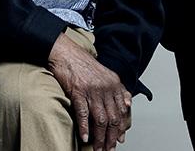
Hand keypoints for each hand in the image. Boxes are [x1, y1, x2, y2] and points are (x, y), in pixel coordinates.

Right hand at [47, 32, 131, 150]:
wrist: (66, 53)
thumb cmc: (84, 65)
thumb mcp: (106, 75)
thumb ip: (118, 89)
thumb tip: (128, 105)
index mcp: (114, 84)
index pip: (122, 111)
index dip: (121, 128)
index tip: (119, 139)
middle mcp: (105, 88)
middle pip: (112, 118)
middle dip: (112, 137)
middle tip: (110, 149)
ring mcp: (92, 90)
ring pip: (100, 119)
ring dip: (100, 138)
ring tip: (99, 149)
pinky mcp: (77, 92)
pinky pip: (83, 113)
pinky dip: (85, 127)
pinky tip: (85, 137)